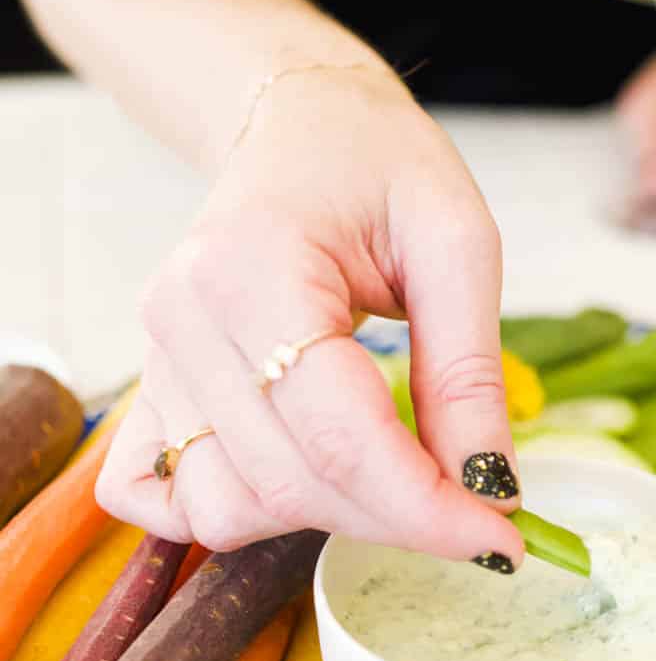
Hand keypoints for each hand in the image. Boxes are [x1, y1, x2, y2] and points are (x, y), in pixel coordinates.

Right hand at [97, 68, 524, 563]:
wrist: (297, 125)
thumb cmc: (375, 162)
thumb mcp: (456, 241)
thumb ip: (468, 371)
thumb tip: (488, 487)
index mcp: (255, 269)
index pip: (338, 436)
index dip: (424, 506)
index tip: (500, 536)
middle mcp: (186, 321)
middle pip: (291, 481)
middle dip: (396, 517)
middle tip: (477, 508)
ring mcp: (156, 359)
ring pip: (233, 505)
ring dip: (332, 521)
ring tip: (403, 480)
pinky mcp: (149, 387)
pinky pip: (161, 496)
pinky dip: (234, 516)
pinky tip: (307, 488)